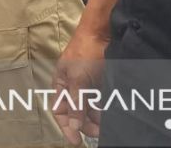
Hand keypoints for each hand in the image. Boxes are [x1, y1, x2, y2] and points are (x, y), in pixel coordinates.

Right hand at [53, 28, 108, 144]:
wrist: (103, 33)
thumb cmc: (85, 52)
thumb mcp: (78, 79)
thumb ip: (76, 103)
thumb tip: (73, 125)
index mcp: (61, 84)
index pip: (60, 111)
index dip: (66, 126)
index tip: (75, 141)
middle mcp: (73, 86)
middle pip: (76, 112)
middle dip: (85, 123)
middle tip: (97, 132)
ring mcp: (87, 85)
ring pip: (90, 109)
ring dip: (96, 118)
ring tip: (105, 124)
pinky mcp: (100, 83)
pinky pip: (101, 101)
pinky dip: (104, 109)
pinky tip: (110, 114)